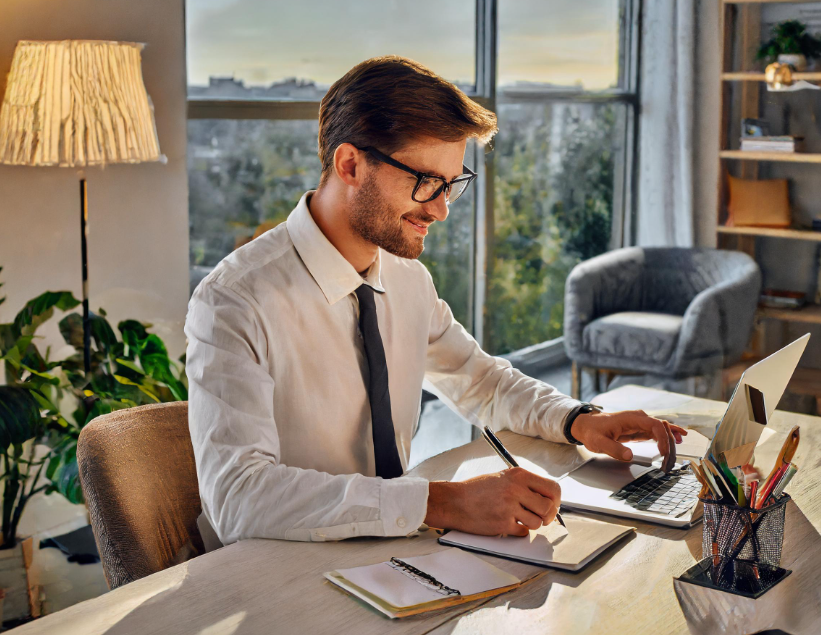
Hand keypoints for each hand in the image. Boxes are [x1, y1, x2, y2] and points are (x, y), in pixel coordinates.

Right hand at [424, 467, 559, 536]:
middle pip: (549, 507)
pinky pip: (523, 532)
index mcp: (518, 475)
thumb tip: (548, 498)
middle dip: (547, 516)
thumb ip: (524, 485)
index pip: (553, 488)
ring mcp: (509, 507)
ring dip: (531, 524)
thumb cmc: (476, 490)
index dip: (555, 500)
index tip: (551, 505)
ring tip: (518, 518)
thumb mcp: (502, 477)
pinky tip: (508, 523)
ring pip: (538, 522)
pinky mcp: (502, 524)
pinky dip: (518, 530)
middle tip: (540, 517)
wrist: (453, 501)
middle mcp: (516, 489)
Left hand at [571, 409, 686, 471]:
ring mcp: (639, 423)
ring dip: (671, 438)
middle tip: (672, 458)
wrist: (585, 426)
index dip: (663, 438)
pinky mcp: (638, 429)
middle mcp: (637, 418)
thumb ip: (613, 449)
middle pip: (661, 427)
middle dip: (670, 441)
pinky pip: (656, 432)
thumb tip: (630, 456)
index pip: (654, 425)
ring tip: (680, 446)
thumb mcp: (598, 442)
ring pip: (661, 429)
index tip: (664, 453)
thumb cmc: (591, 432)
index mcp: (630, 418)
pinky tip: (676, 439)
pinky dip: (666, 436)